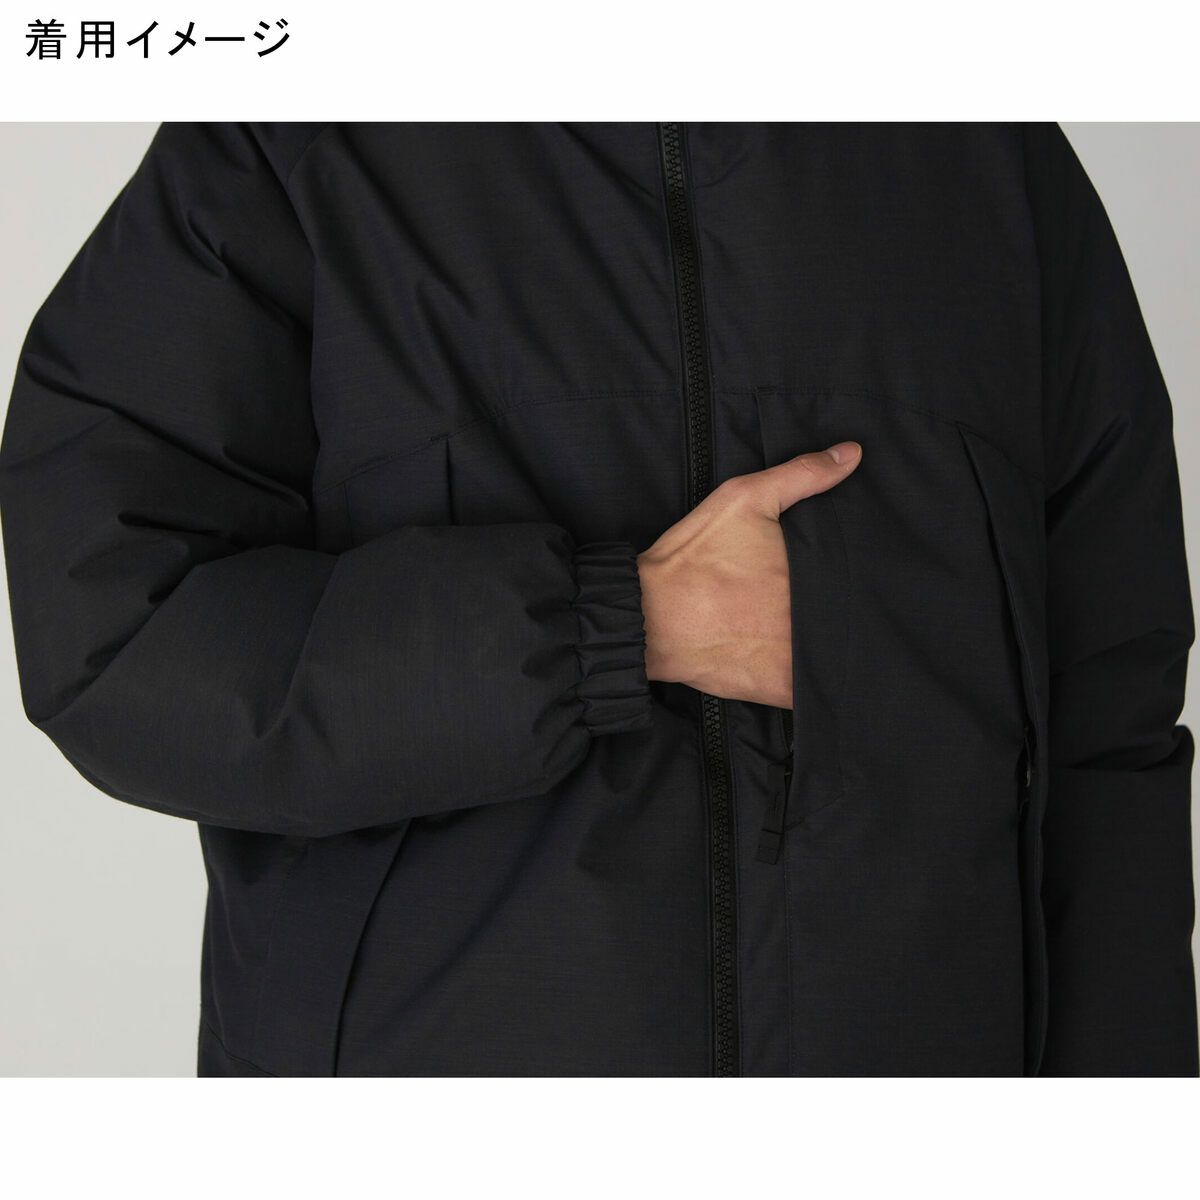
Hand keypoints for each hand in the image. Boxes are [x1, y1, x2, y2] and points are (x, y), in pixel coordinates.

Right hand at [637, 442, 861, 707]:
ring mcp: (800, 660)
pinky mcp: (780, 691)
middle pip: (854, 616)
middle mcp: (814, 620)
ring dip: (845, 649)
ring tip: (844, 637)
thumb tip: (852, 453)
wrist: (649, 620)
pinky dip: (825, 686)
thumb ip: (801, 475)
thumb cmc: (693, 559)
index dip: (872, 577)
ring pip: (842, 656)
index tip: (874, 572)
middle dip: (859, 610)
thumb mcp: (743, 500)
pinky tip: (824, 675)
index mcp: (812, 575)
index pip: (864, 578)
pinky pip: (819, 693)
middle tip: (859, 602)